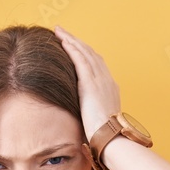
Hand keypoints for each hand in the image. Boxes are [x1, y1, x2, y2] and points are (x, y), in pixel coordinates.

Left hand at [53, 26, 121, 141]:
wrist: (110, 137)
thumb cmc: (103, 136)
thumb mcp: (97, 120)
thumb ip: (90, 113)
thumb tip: (83, 120)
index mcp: (109, 88)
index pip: (96, 64)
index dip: (85, 53)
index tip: (74, 46)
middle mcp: (107, 80)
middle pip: (91, 54)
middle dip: (77, 42)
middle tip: (63, 33)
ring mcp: (100, 80)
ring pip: (85, 53)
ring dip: (71, 40)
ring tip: (59, 32)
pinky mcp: (91, 83)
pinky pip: (81, 60)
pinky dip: (72, 49)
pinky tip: (63, 42)